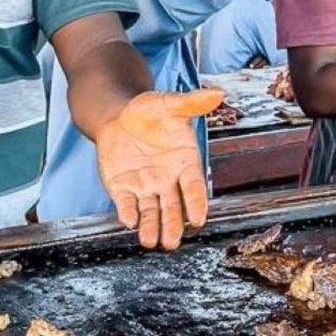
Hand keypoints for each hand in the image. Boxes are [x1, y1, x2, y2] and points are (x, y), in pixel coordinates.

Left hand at [95, 89, 221, 249]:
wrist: (118, 115)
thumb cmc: (148, 111)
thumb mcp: (169, 104)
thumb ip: (192, 102)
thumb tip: (217, 93)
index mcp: (185, 163)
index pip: (193, 187)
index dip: (196, 203)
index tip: (198, 219)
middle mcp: (167, 180)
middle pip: (173, 207)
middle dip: (173, 225)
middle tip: (173, 242)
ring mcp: (144, 186)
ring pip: (151, 211)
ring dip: (152, 226)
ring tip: (151, 241)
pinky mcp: (122, 188)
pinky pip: (126, 203)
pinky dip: (127, 212)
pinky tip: (128, 221)